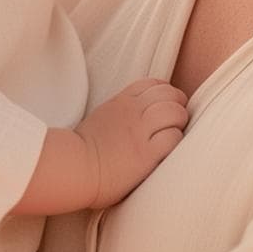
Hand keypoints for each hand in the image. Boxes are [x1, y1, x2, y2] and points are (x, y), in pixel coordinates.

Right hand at [77, 78, 189, 207]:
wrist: (72, 167)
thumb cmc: (81, 150)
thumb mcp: (101, 118)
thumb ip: (120, 112)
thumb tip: (135, 117)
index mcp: (121, 102)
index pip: (153, 83)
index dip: (167, 92)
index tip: (166, 106)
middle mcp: (133, 111)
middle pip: (169, 94)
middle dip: (179, 106)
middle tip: (176, 122)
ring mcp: (140, 131)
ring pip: (175, 112)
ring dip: (180, 122)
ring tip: (173, 135)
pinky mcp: (146, 153)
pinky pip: (173, 138)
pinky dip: (175, 142)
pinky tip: (167, 152)